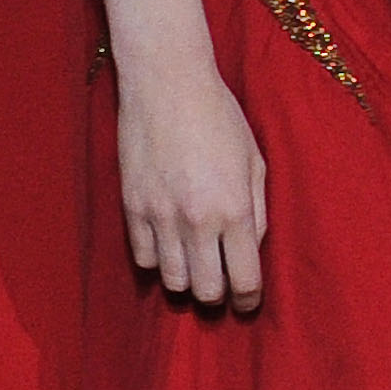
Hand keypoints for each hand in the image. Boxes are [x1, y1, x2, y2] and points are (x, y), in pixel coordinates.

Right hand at [116, 55, 268, 308]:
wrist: (167, 85)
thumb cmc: (220, 117)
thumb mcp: (254, 160)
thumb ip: (258, 210)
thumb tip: (252, 249)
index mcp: (235, 209)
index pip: (244, 279)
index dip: (249, 301)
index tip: (248, 304)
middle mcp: (198, 220)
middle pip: (206, 291)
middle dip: (217, 296)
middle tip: (221, 287)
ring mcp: (161, 216)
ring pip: (173, 280)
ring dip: (187, 280)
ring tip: (194, 265)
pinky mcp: (132, 208)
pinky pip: (144, 258)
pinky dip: (157, 260)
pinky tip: (167, 246)